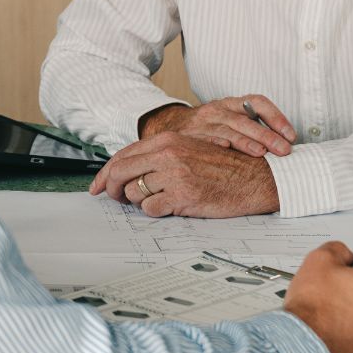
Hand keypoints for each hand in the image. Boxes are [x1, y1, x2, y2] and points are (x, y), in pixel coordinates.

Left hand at [89, 133, 279, 217]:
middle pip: (121, 172)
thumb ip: (160, 156)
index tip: (96, 186)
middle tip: (115, 199)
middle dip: (112, 189)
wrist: (255, 178)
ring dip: (140, 201)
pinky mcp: (183, 196)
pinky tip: (171, 207)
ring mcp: (174, 175)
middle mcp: (168, 154)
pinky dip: (156, 212)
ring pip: (135, 193)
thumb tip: (129, 171)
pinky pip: (152, 209)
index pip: (124, 155)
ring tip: (159, 200)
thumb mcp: (190, 150)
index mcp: (168, 141)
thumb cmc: (224, 166)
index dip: (105, 173)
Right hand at [139, 95, 296, 156]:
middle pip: (245, 120)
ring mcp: (202, 123)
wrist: (171, 125)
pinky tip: (227, 151)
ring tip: (261, 153)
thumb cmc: (209, 126)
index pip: (257, 103)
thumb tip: (285, 145)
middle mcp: (218, 110)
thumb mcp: (229, 118)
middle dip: (267, 135)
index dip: (276, 117)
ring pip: (227, 130)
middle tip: (284, 150)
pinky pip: (205, 140)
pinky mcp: (189, 136)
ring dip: (245, 142)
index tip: (290, 135)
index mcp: (231, 103)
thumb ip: (252, 127)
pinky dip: (216, 145)